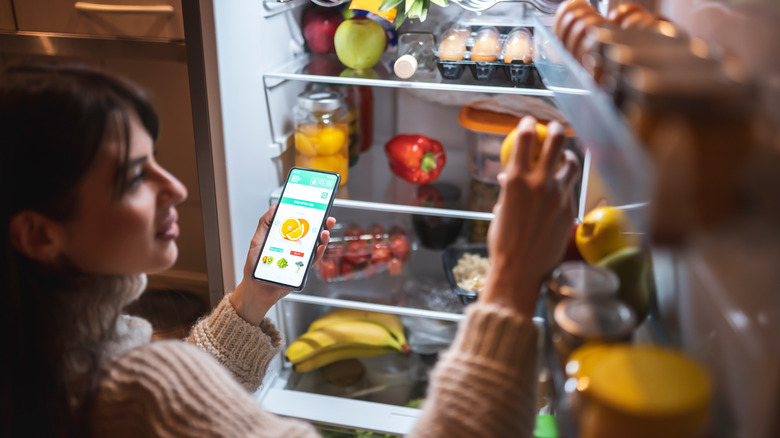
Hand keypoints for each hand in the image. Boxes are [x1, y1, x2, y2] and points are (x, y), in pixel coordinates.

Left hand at [230, 204, 336, 324]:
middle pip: (313, 234)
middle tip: (328, 219)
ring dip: (323, 238)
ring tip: (324, 232)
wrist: (255, 288)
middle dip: (323, 225)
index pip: (301, 224)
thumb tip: (274, 207)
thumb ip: (266, 223)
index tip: (317, 207)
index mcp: (286, 238)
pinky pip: (313, 261)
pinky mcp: (301, 269)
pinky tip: (319, 247)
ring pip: (316, 246)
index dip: (310, 215)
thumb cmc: (255, 266)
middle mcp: (295, 247)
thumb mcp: (258, 240)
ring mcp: (300, 258)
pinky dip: (318, 253)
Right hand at [482, 116, 579, 315]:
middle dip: (556, 130)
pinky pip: (570, 191)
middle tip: (555, 128)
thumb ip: (507, 191)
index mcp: (516, 180)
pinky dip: (565, 187)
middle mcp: (540, 183)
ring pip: (571, 165)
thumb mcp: (500, 211)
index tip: (529, 122)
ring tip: (565, 156)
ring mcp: (559, 196)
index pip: (525, 140)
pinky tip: (561, 191)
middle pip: (556, 143)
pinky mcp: (570, 211)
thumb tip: (507, 179)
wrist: (520, 270)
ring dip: (568, 156)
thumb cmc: (502, 242)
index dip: (528, 125)